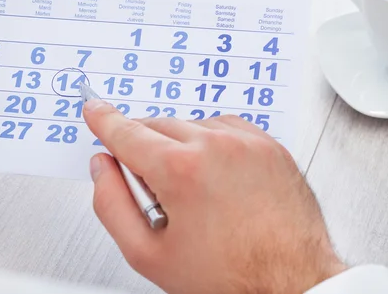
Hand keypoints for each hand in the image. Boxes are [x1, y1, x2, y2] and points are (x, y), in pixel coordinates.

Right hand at [84, 100, 346, 293]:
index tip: (95, 111)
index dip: (104, 121)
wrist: (293, 282)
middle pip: (156, 127)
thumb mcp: (148, 253)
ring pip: (190, 126)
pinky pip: (224, 128)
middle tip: (156, 192)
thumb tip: (102, 169)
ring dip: (179, 147)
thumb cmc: (229, 276)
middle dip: (145, 149)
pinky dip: (211, 143)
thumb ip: (111, 204)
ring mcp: (246, 142)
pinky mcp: (269, 145)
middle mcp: (215, 146)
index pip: (126, 133)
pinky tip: (215, 177)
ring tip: (194, 192)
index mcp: (181, 170)